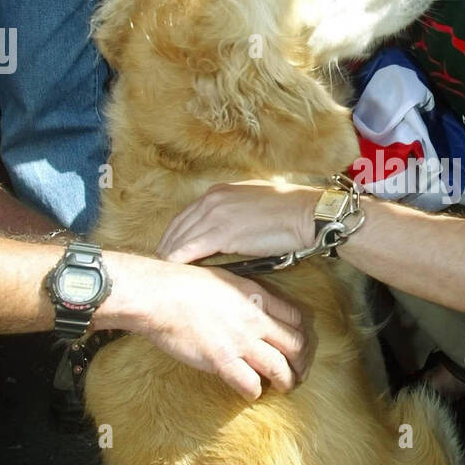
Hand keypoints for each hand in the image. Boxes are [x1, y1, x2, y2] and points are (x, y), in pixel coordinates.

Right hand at [103, 252, 311, 399]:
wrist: (159, 295)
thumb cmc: (183, 283)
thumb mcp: (224, 279)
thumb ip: (242, 294)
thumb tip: (247, 305)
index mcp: (257, 296)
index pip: (296, 318)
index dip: (301, 335)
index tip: (297, 344)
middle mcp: (255, 320)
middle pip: (296, 346)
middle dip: (301, 362)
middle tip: (298, 371)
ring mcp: (241, 342)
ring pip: (280, 368)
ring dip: (285, 382)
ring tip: (284, 388)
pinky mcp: (223, 361)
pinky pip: (250, 384)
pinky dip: (254, 392)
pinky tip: (251, 393)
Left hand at [157, 180, 317, 265]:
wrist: (306, 214)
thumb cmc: (287, 212)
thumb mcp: (252, 203)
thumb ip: (233, 212)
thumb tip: (225, 230)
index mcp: (219, 192)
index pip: (186, 215)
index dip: (175, 234)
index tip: (169, 248)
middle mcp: (213, 199)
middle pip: (178, 226)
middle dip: (166, 246)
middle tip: (158, 264)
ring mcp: (216, 214)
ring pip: (181, 239)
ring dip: (170, 256)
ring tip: (163, 273)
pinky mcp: (223, 233)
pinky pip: (192, 249)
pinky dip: (179, 260)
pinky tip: (172, 270)